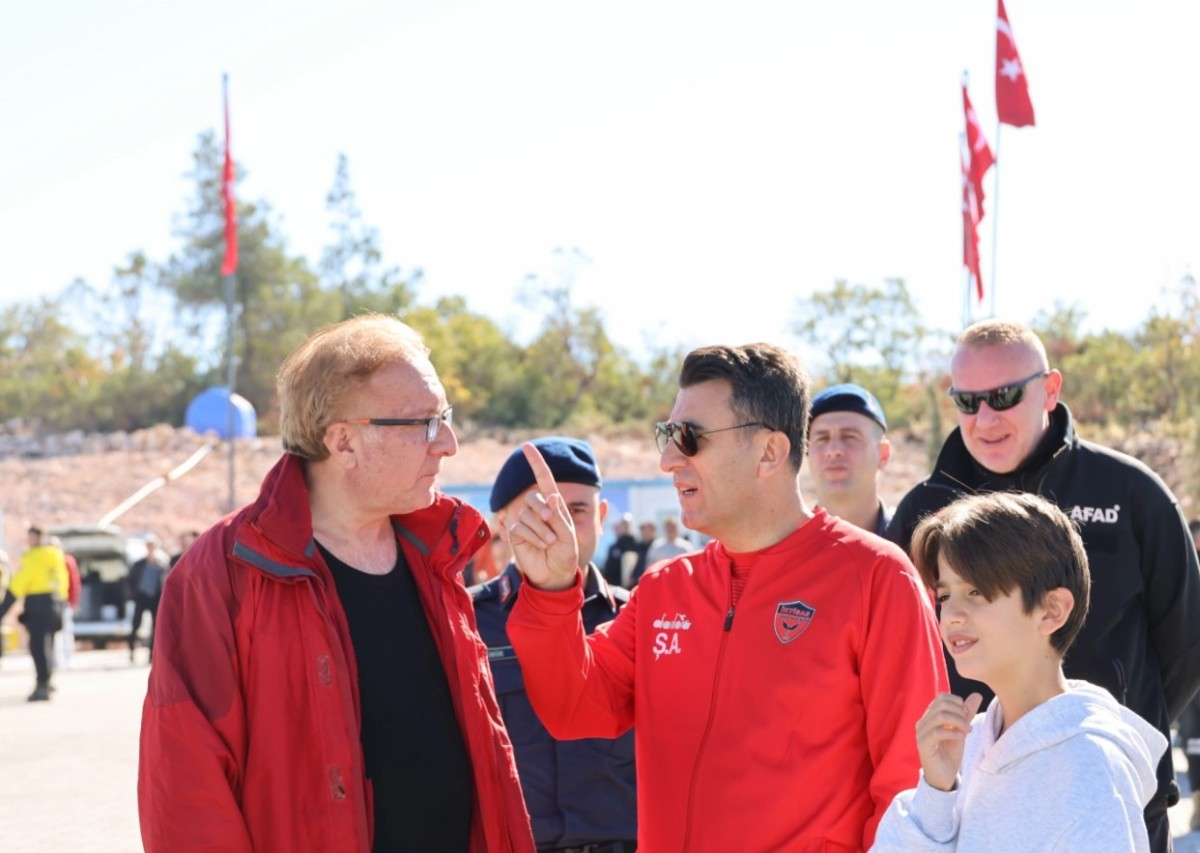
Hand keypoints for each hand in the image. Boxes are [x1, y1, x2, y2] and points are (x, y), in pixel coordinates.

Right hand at [506, 443, 579, 591]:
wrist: (555, 574)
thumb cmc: (566, 553)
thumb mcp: (569, 534)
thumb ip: (560, 516)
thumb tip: (552, 496)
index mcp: (554, 505)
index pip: (544, 479)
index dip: (536, 463)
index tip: (527, 446)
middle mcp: (538, 510)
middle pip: (533, 496)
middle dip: (542, 509)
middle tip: (551, 522)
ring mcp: (525, 520)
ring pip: (526, 514)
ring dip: (541, 529)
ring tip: (550, 542)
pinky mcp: (515, 533)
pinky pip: (520, 527)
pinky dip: (533, 536)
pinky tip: (541, 546)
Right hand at [915, 691, 982, 791]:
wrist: (944, 776)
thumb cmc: (950, 753)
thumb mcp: (961, 730)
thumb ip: (967, 713)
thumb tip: (977, 695)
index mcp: (930, 716)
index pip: (942, 697)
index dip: (958, 703)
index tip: (967, 716)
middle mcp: (923, 722)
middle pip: (941, 704)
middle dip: (959, 712)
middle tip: (968, 725)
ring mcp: (921, 733)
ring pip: (939, 716)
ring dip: (958, 722)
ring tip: (966, 732)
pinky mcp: (923, 745)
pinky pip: (937, 732)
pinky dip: (952, 733)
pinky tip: (960, 739)